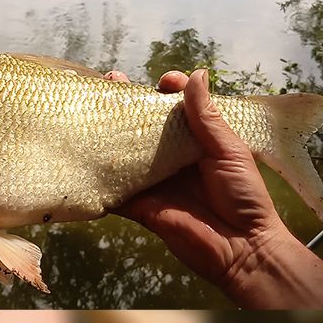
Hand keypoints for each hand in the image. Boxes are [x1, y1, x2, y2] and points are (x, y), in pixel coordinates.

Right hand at [108, 69, 322, 308]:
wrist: (241, 248)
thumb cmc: (243, 195)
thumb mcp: (228, 149)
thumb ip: (206, 115)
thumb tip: (196, 74)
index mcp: (195, 141)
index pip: (176, 108)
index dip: (168, 90)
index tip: (165, 81)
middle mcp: (170, 157)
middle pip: (143, 125)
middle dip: (126, 103)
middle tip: (110, 81)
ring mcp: (152, 180)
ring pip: (123, 151)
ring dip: (106, 131)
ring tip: (89, 107)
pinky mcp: (138, 204)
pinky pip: (114, 189)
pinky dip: (97, 176)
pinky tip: (80, 154)